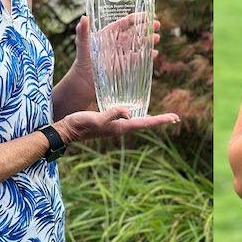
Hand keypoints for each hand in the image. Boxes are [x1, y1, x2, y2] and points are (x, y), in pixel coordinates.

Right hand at [54, 106, 178, 143]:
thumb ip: (112, 114)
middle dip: (160, 120)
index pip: (145, 123)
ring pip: (138, 121)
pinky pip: (128, 118)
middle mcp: (120, 127)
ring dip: (151, 119)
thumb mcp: (96, 118)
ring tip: (163, 117)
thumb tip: (129, 111)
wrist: (66, 130)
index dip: (160, 120)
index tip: (175, 117)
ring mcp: (115, 126)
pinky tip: (138, 112)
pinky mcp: (109, 121)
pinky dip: (138, 114)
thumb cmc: (80, 124)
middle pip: (145, 123)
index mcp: (120, 127)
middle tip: (176, 117)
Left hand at [75, 15, 161, 69]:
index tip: (148, 15)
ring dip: (149, 40)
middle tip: (158, 25)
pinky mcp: (125, 65)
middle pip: (135, 32)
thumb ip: (82, 32)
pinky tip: (154, 54)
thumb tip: (83, 18)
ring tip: (157, 38)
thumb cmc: (82, 61)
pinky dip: (147, 56)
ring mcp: (122, 53)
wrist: (84, 82)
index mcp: (109, 34)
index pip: (125, 23)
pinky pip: (138, 58)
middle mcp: (117, 42)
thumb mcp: (83, 45)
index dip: (136, 18)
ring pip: (138, 44)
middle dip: (147, 27)